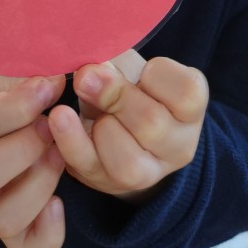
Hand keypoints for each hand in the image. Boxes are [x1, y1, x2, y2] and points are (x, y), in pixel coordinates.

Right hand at [0, 73, 66, 247]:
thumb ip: (14, 82)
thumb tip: (53, 84)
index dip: (18, 107)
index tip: (49, 88)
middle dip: (26, 149)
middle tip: (50, 127)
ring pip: (3, 218)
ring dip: (41, 184)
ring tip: (57, 153)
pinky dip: (50, 233)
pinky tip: (58, 202)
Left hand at [48, 56, 207, 199]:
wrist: (121, 127)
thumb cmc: (130, 86)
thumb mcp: (135, 68)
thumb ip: (119, 64)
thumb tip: (90, 70)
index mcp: (189, 107)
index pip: (186, 91)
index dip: (158, 74)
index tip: (141, 67)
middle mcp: (177, 144)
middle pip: (151, 124)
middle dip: (112, 95)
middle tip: (85, 76)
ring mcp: (148, 172)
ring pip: (126, 161)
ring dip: (97, 126)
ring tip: (83, 105)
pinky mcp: (111, 183)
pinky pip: (90, 168)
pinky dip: (70, 141)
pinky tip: (57, 120)